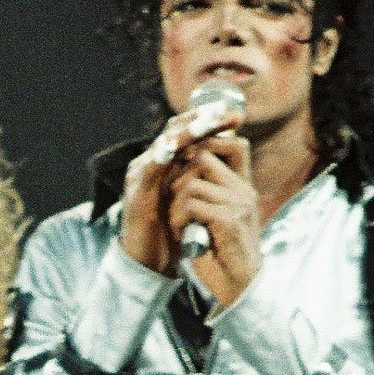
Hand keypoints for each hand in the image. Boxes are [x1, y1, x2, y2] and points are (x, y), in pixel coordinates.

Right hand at [118, 104, 243, 275]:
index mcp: (165, 164)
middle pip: (175, 130)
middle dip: (202, 118)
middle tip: (226, 110)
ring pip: (163, 144)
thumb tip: (226, 160)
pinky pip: (150, 169)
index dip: (210, 120)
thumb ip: (201, 179)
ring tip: (207, 122)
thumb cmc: (171, 233)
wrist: (149, 264)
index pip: (187, 131)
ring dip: (186, 132)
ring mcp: (141, 177)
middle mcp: (150, 164)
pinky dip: (163, 155)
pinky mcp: (137, 194)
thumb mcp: (190, 200)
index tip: (236, 114)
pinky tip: (177, 146)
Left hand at [169, 132, 260, 305]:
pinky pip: (192, 204)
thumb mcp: (215, 217)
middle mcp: (245, 190)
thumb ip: (208, 192)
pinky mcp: (230, 219)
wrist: (239, 289)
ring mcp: (240, 203)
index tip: (183, 161)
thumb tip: (186, 163)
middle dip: (179, 176)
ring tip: (178, 224)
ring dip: (175, 204)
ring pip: (191, 183)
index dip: (205, 144)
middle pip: (204, 156)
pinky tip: (182, 234)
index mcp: (244, 187)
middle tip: (173, 202)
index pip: (234, 144)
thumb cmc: (222, 256)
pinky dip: (179, 219)